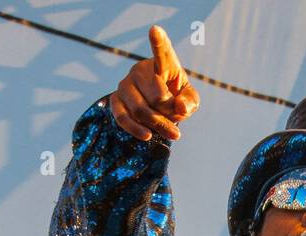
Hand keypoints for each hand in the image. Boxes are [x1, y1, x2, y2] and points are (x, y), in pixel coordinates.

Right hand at [110, 25, 199, 140]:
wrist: (157, 109)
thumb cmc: (176, 99)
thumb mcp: (190, 99)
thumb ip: (190, 101)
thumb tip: (180, 107)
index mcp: (163, 64)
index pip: (162, 51)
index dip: (158, 41)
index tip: (155, 29)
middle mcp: (140, 69)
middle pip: (156, 97)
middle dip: (170, 114)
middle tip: (177, 120)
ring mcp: (125, 84)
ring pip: (140, 110)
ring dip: (157, 125)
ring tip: (170, 132)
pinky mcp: (115, 100)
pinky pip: (122, 117)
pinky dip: (136, 129)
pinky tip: (147, 136)